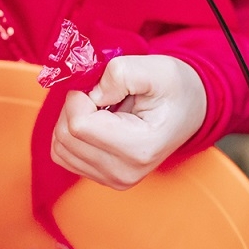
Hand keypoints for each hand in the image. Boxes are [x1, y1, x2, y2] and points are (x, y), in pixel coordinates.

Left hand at [51, 55, 207, 189]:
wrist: (189, 109)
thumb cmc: (175, 89)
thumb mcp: (155, 68)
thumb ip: (119, 74)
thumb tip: (90, 93)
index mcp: (139, 148)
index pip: (78, 125)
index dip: (80, 96)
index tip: (101, 87)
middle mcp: (124, 172)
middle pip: (65, 137)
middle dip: (74, 107)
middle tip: (100, 95)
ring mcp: (113, 180)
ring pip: (59, 147)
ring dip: (71, 120)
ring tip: (101, 109)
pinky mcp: (103, 179)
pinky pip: (64, 155)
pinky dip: (71, 134)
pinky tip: (95, 123)